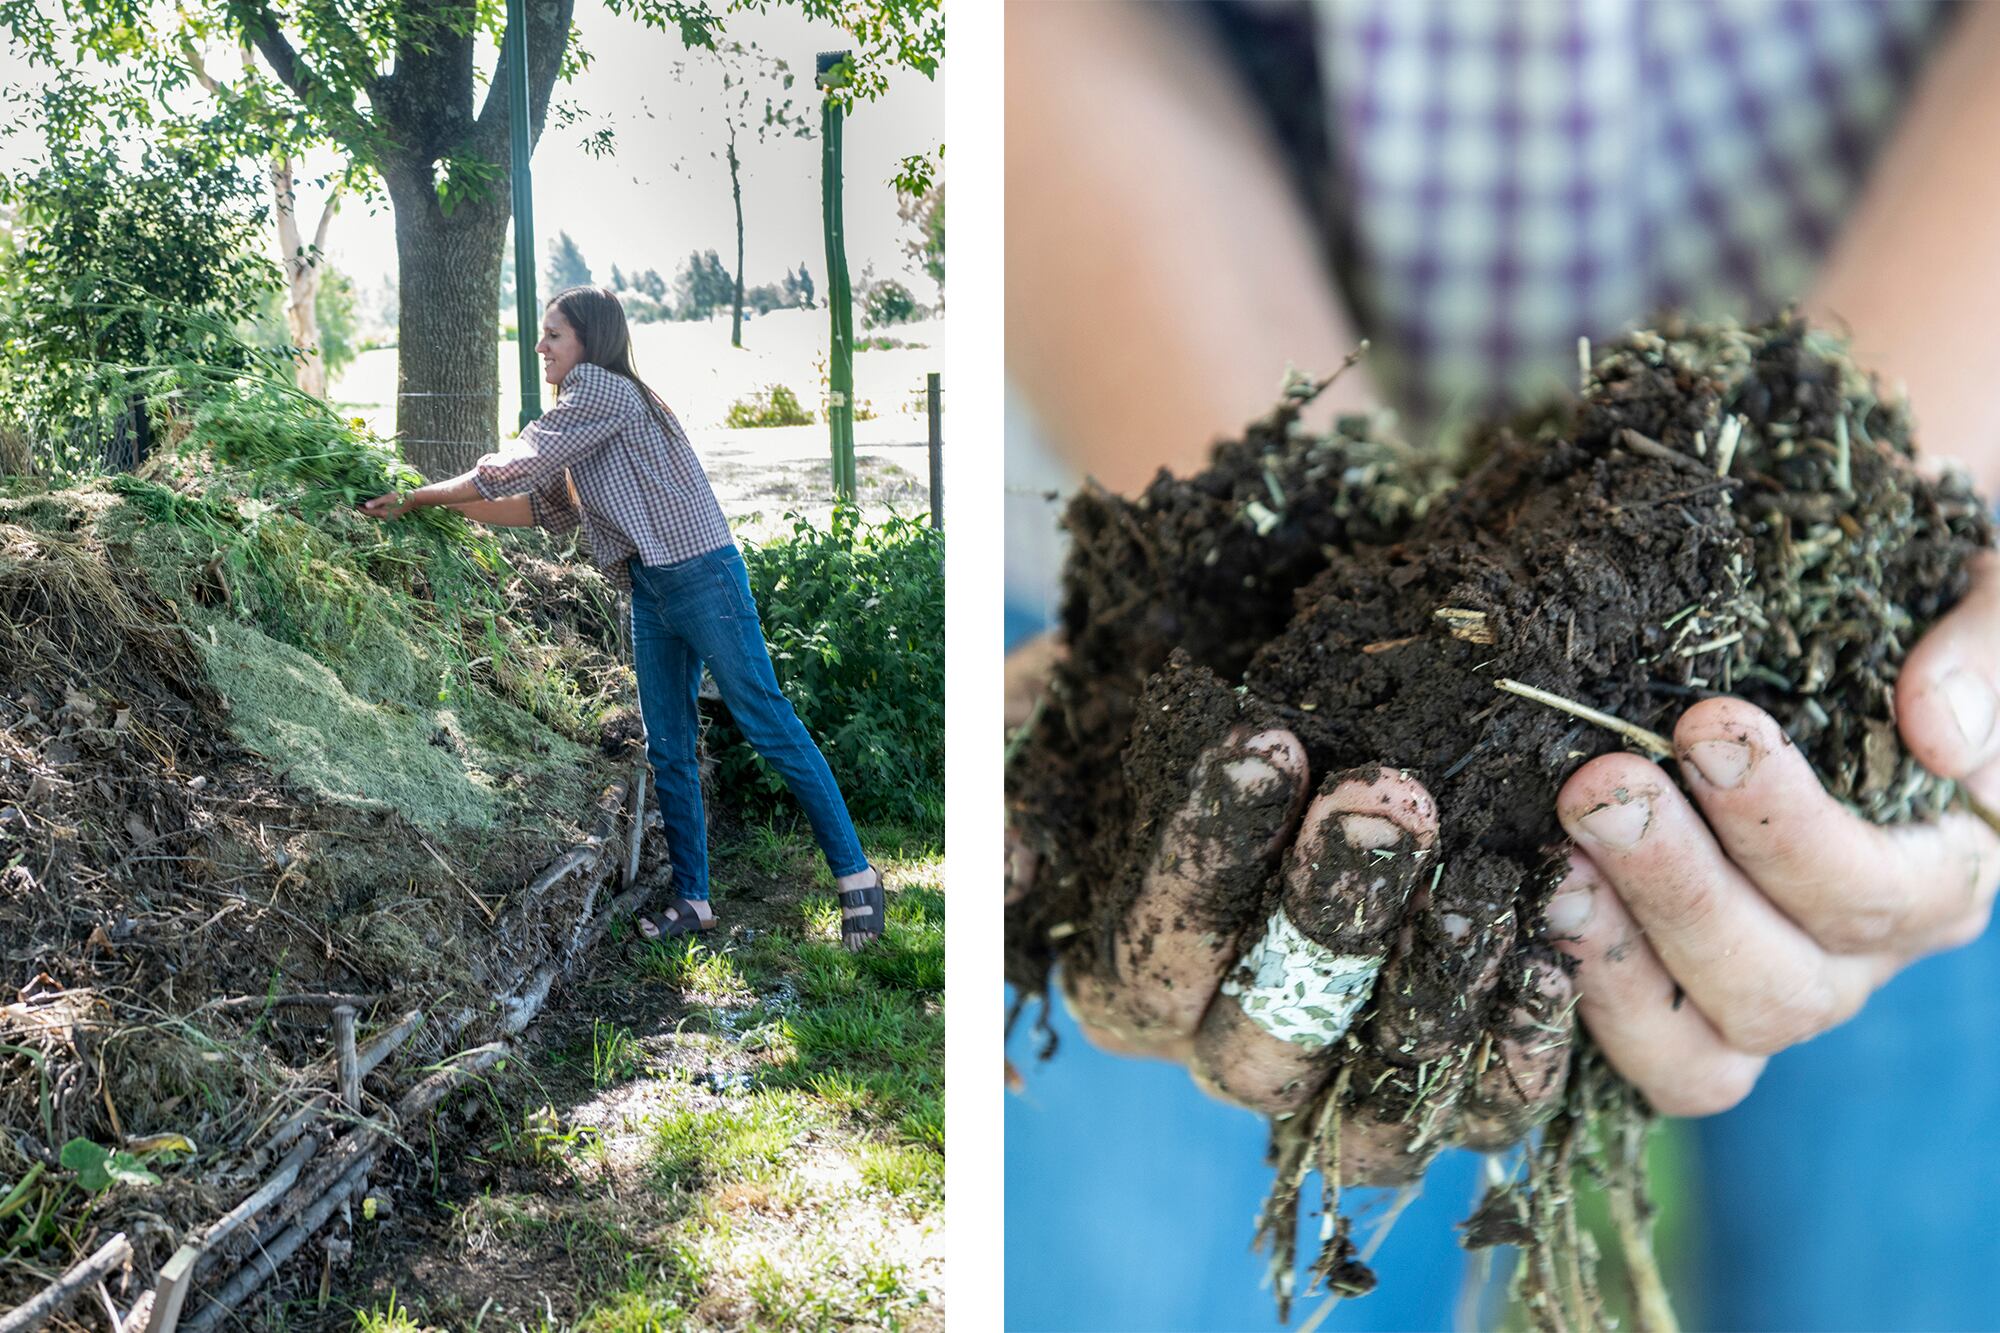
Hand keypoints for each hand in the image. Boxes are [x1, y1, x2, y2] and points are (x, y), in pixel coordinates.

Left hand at [359, 490, 421, 519]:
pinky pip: (381, 513)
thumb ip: (376, 502)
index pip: (368, 512)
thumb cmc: (399, 497)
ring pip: (376, 514)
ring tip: (365, 503)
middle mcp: (385, 517)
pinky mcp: (392, 515)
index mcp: (383, 513)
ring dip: (370, 510)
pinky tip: (375, 505)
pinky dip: (376, 510)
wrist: (412, 500)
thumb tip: (365, 505)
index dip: (360, 508)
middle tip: (358, 503)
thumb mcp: (386, 498)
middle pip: (371, 514)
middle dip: (364, 509)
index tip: (354, 504)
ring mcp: (389, 517)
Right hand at [1008, 647, 1573, 1181]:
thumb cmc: (1168, 699)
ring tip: (1482, 877)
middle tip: (1387, 796)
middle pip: (1266, 1038)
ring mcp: (1342, 1084)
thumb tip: (1011, 868)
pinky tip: (1551, 951)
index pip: (1151, 959)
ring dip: (1433, 991)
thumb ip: (1027, 787)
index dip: (1204, 862)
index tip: (1264, 745)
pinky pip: (1486, 1111)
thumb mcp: (1070, 718)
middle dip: (1329, 918)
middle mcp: (1228, 1053)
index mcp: (1131, 984)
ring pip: (1377, 1099)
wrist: (1283, 672)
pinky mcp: (1454, 1090)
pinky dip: (1524, 1049)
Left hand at [1550, 551, 1999, 1116]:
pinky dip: (1580, 1003)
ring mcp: (1755, 992)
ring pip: (1702, 1047)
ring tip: (1554, 862)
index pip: (1879, 895)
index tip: (1708, 724)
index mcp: (1936, 874)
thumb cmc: (1900, 617)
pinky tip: (1524, 909)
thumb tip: (1940, 735)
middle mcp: (1851, 959)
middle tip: (1600, 788)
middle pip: (1779, 985)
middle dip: (1680, 887)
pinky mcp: (1670, 1008)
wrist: (1807, 637)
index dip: (1788, 825)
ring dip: (1618, 957)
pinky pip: (1641, 1054)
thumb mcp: (1980, 594)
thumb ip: (1986, 650)